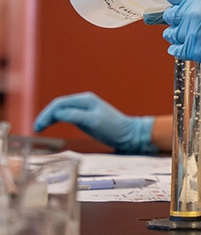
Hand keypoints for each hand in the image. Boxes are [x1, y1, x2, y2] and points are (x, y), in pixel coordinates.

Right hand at [33, 92, 158, 154]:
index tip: (39, 126)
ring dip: (50, 118)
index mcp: (85, 100)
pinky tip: (52, 125)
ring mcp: (84, 110)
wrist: (128, 135)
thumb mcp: (93, 121)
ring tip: (40, 128)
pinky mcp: (86, 118)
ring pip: (61, 111)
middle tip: (37, 128)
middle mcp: (83, 102)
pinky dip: (57, 120)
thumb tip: (57, 114)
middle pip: (58, 106)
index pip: (59, 103)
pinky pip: (67, 116)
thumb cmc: (113, 127)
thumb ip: (75, 116)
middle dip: (46, 115)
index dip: (47, 114)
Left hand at [162, 0, 200, 81]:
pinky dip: (180, 48)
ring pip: (170, 33)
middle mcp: (190, 13)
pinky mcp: (192, 50)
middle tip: (187, 22)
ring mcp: (189, 32)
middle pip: (170, 15)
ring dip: (178, 34)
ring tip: (189, 35)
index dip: (178, 1)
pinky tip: (188, 46)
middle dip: (177, 18)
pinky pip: (176, 50)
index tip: (180, 5)